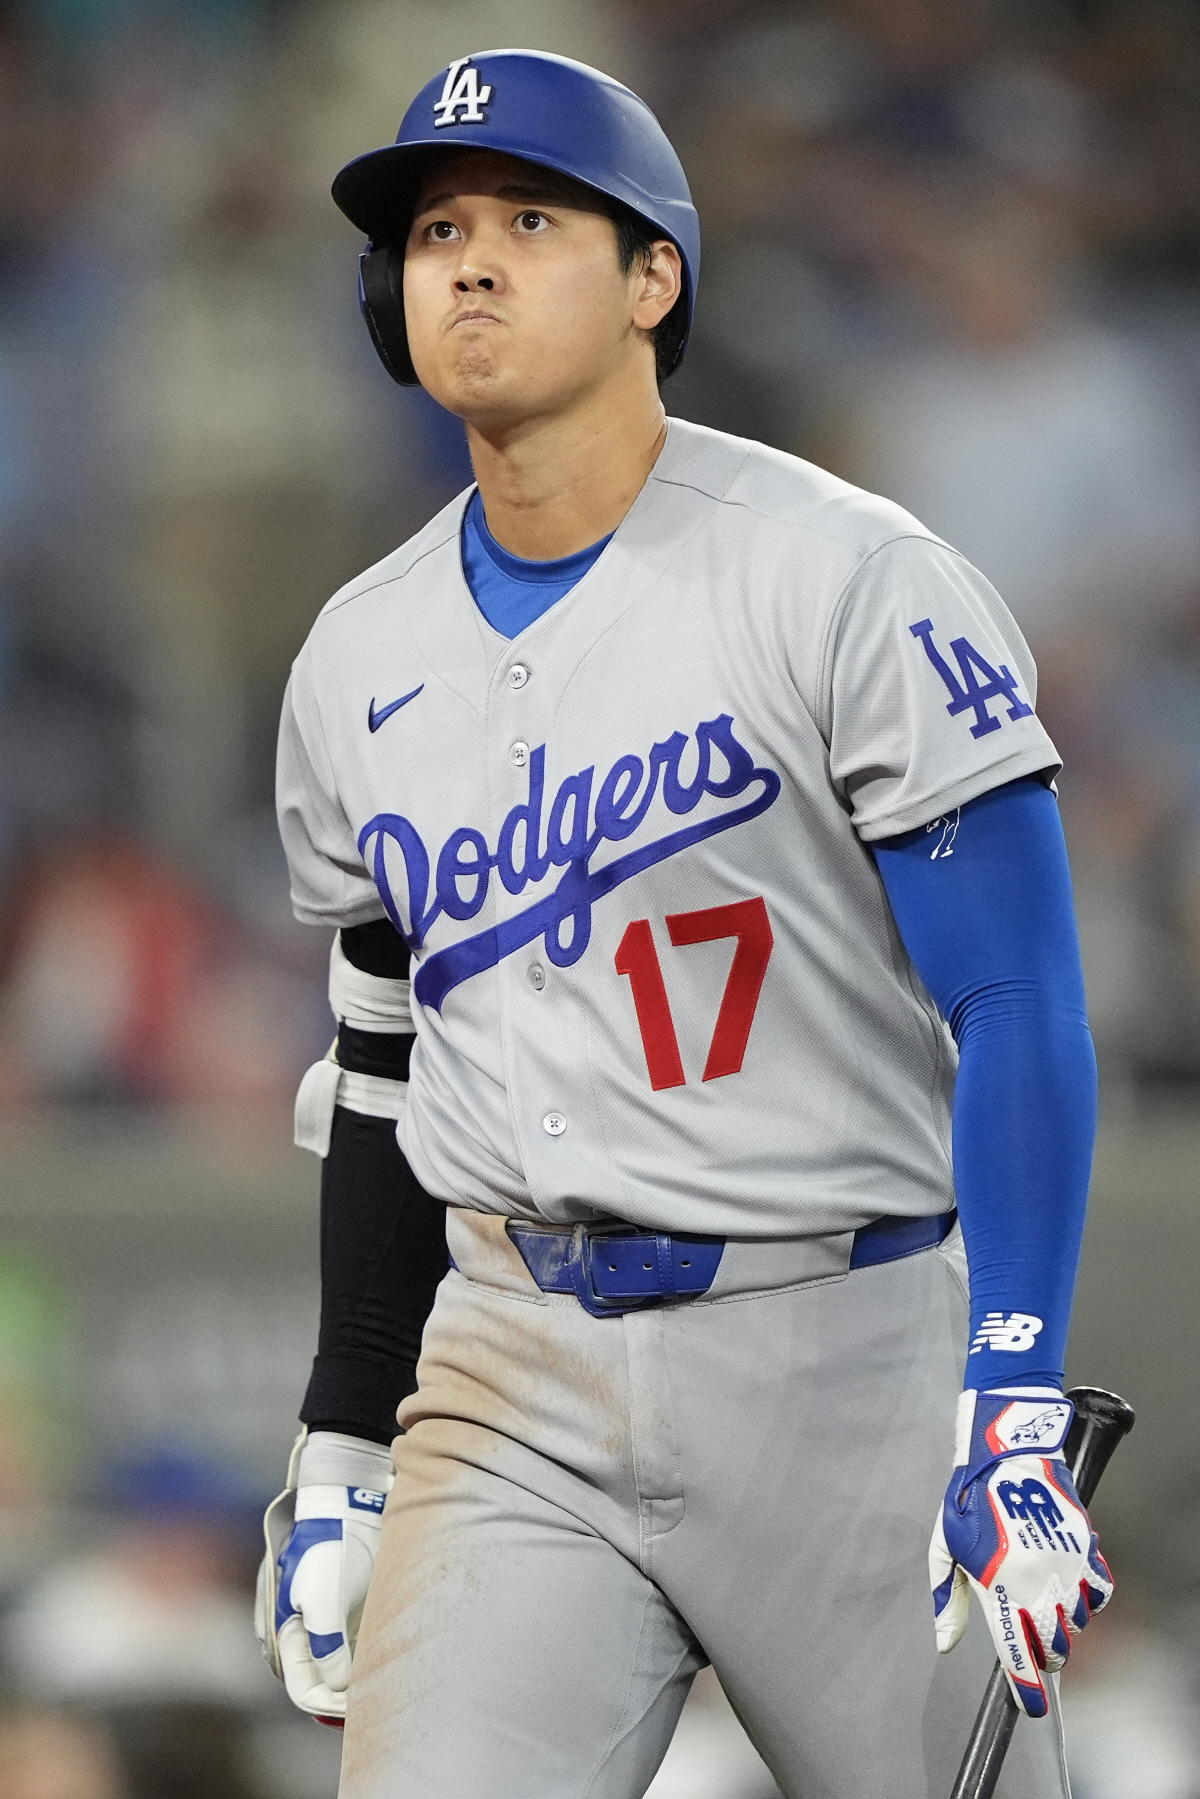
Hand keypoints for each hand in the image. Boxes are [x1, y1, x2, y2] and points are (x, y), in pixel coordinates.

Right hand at [255, 1430, 392, 1724]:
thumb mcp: (323, 1599)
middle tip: (376, 1706)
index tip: (358, 1709)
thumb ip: (327, 1646)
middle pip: (323, 1683)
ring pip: (342, 1669)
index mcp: (289, 1633)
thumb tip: (339, 1684)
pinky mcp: (349, 1609)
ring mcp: (328, 1622)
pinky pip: (357, 1647)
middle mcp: (306, 1633)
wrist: (347, 1500)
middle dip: (346, 1699)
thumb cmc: (329, 1546)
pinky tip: (390, 1663)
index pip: (305, 1689)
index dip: (329, 1704)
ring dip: (359, 1682)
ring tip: (388, 1688)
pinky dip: (369, 1660)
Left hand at [929, 1387, 1112, 1716]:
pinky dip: (1087, 1599)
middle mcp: (1040, 1582)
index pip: (1020, 1656)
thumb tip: (945, 1644)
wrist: (1008, 1448)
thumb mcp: (946, 1545)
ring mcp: (1068, 1566)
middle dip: (1044, 1655)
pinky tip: (1068, 1588)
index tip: (1028, 1707)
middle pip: (1055, 1648)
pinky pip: (1099, 1592)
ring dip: (1063, 1626)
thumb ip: (949, 1599)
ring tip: (1044, 1609)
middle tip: (1030, 1643)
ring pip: (1077, 1623)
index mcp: (1001, 1586)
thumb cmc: (969, 1496)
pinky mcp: (1088, 1547)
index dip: (1025, 1690)